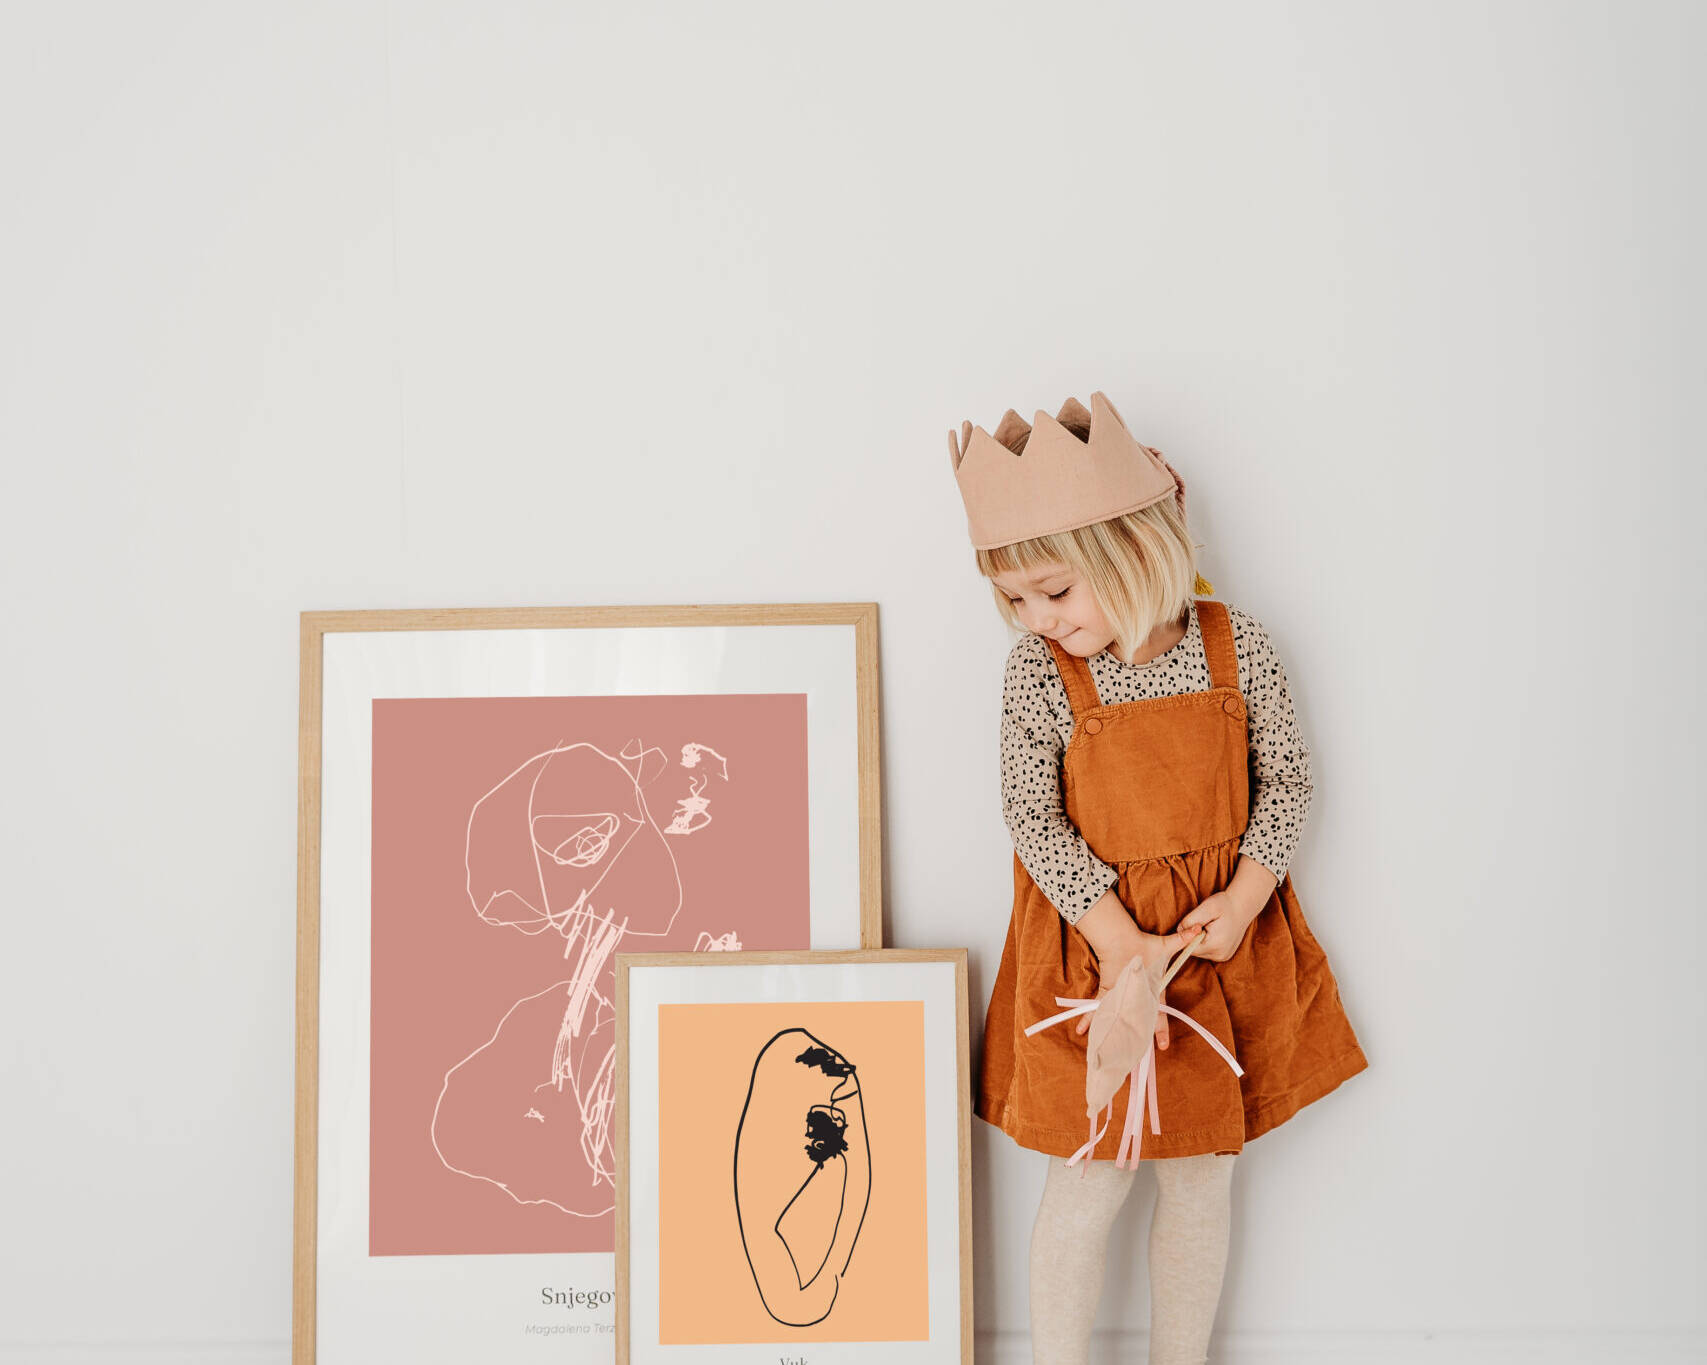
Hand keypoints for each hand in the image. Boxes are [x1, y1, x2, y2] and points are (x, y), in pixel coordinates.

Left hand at [1075, 926, 1204, 1048]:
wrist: (1124, 940)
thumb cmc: (1145, 947)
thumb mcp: (1167, 946)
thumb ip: (1182, 940)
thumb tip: (1199, 930)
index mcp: (1151, 993)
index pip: (1158, 1016)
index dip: (1160, 1031)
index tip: (1163, 1045)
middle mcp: (1136, 999)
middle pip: (1138, 1024)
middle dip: (1137, 1040)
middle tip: (1136, 1057)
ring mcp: (1122, 997)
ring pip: (1118, 1018)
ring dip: (1110, 1032)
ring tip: (1104, 1051)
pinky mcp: (1107, 992)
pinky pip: (1097, 1007)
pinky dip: (1088, 1017)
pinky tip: (1080, 1030)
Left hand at [1175, 889, 1254, 963]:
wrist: (1243, 907)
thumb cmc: (1224, 904)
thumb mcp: (1207, 907)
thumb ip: (1191, 920)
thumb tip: (1179, 931)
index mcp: (1216, 944)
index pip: (1188, 947)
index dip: (1186, 934)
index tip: (1195, 922)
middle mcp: (1220, 955)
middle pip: (1193, 950)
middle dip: (1193, 937)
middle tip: (1203, 922)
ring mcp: (1223, 957)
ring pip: (1199, 951)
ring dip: (1198, 940)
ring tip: (1208, 926)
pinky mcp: (1223, 956)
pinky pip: (1206, 951)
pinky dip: (1205, 942)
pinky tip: (1212, 932)